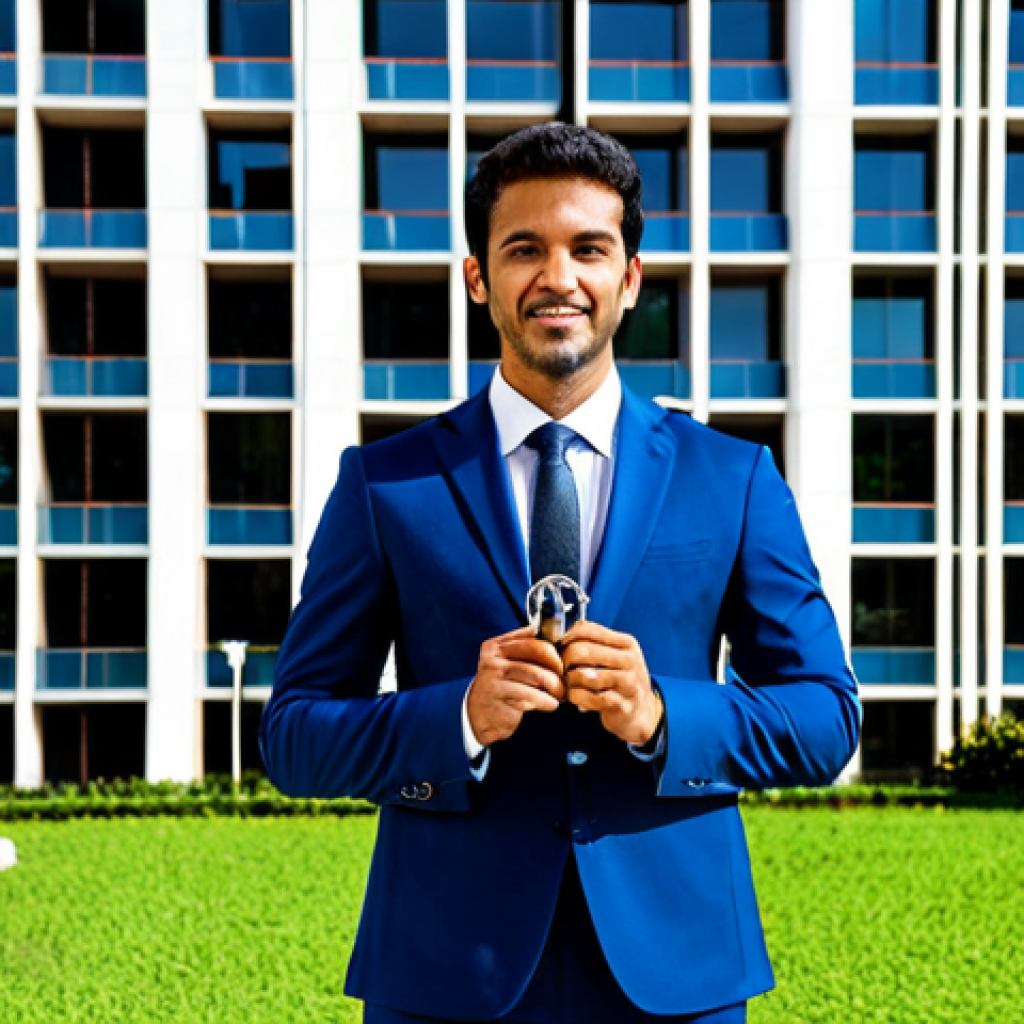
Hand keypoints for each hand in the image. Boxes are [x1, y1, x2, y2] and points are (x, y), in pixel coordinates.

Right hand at [467, 625, 565, 745]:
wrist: (477, 716)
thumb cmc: (497, 687)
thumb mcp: (501, 661)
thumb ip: (517, 644)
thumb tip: (536, 628)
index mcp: (494, 648)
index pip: (531, 642)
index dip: (552, 653)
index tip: (561, 663)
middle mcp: (493, 662)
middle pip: (536, 657)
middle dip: (556, 669)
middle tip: (564, 679)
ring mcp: (496, 681)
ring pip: (537, 677)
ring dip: (555, 687)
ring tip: (560, 694)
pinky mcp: (502, 701)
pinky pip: (533, 697)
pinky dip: (547, 702)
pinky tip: (551, 704)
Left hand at [561, 622, 662, 746]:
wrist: (641, 711)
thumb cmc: (621, 678)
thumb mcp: (615, 655)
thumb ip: (594, 641)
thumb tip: (564, 633)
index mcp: (627, 643)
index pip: (588, 630)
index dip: (567, 637)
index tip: (559, 647)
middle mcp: (630, 660)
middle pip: (581, 651)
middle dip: (564, 660)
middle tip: (562, 668)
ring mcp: (627, 683)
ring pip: (583, 675)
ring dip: (569, 680)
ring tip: (569, 683)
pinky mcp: (620, 705)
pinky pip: (586, 697)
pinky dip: (575, 696)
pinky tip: (576, 696)